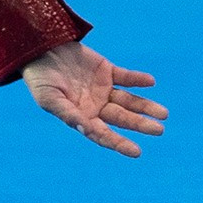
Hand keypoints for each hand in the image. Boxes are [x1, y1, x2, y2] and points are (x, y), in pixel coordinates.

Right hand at [21, 41, 166, 157]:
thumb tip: (89, 130)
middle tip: (158, 130)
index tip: (136, 151)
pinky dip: (137, 80)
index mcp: (81, 117)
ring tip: (163, 114)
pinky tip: (150, 82)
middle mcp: (95, 106)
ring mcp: (102, 89)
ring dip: (145, 106)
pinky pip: (126, 77)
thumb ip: (69, 114)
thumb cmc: (39, 79)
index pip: (103, 133)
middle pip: (122, 117)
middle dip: (139, 124)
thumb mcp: (49, 99)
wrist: (39, 50)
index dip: (119, 143)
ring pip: (129, 100)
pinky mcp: (106, 71)